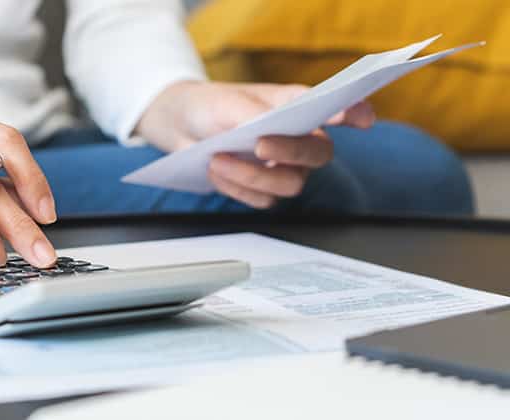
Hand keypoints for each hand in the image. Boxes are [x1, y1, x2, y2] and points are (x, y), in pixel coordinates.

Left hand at [135, 81, 374, 207]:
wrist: (182, 126)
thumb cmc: (212, 106)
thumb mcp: (227, 103)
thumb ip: (253, 115)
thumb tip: (269, 128)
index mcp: (298, 105)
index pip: (335, 107)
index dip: (354, 113)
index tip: (362, 117)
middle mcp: (300, 138)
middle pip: (318, 155)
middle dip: (289, 152)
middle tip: (259, 143)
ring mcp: (285, 167)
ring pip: (290, 184)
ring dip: (252, 175)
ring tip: (218, 158)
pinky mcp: (265, 189)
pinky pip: (263, 200)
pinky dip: (236, 187)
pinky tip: (216, 169)